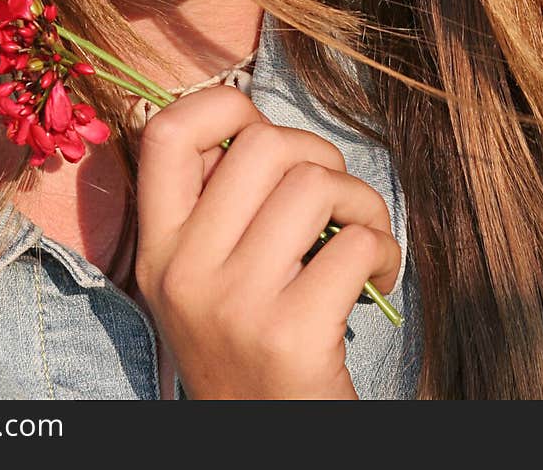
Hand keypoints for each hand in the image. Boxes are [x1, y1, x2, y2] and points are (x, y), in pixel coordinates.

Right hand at [135, 86, 400, 399]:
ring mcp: (235, 304)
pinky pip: (355, 243)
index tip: (260, 130)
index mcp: (158, 247)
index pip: (166, 133)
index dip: (222, 106)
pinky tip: (378, 276)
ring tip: (363, 235)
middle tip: (333, 196)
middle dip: (317, 153)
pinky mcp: (291, 335)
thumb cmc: (249, 345)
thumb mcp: (202, 278)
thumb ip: (214, 206)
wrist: (267, 443)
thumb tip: (256, 124)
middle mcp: (184, 271)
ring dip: (361, 201)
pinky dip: (383, 249)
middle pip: (260, 144)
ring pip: (314, 184)